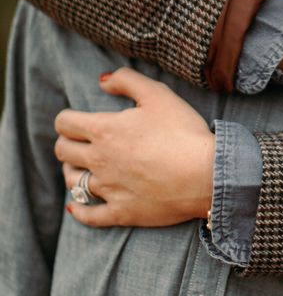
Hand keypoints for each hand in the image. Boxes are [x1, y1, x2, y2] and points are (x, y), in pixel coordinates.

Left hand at [55, 68, 214, 227]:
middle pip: (63, 151)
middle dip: (67, 143)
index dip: (68, 118)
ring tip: (84, 167)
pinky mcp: (121, 212)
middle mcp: (99, 160)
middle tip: (82, 141)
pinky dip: (78, 210)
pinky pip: (88, 216)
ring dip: (73, 171)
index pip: (64, 123)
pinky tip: (75, 206)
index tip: (77, 119)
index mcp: (104, 130)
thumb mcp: (158, 93)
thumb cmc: (183, 130)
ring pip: (72, 182)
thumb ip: (126, 80)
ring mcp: (108, 189)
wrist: (206, 174)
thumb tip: (102, 81)